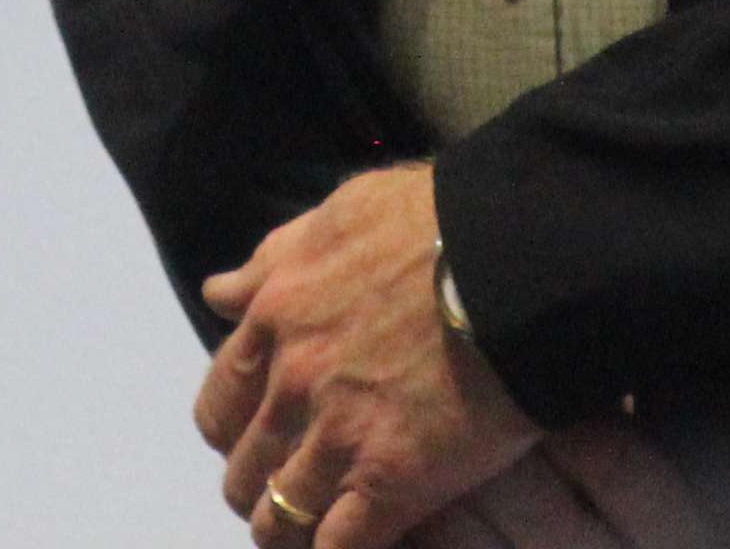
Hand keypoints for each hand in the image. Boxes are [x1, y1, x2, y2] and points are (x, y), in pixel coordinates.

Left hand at [194, 164, 537, 548]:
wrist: (510, 261)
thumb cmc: (435, 222)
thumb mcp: (339, 215)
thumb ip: (275, 258)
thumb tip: (219, 293)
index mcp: (275, 316)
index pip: (223, 398)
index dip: (233, 429)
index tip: (253, 439)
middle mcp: (293, 383)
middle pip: (244, 466)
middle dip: (257, 486)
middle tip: (283, 493)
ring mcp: (338, 438)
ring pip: (279, 517)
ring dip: (285, 532)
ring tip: (307, 535)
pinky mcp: (390, 484)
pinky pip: (338, 547)